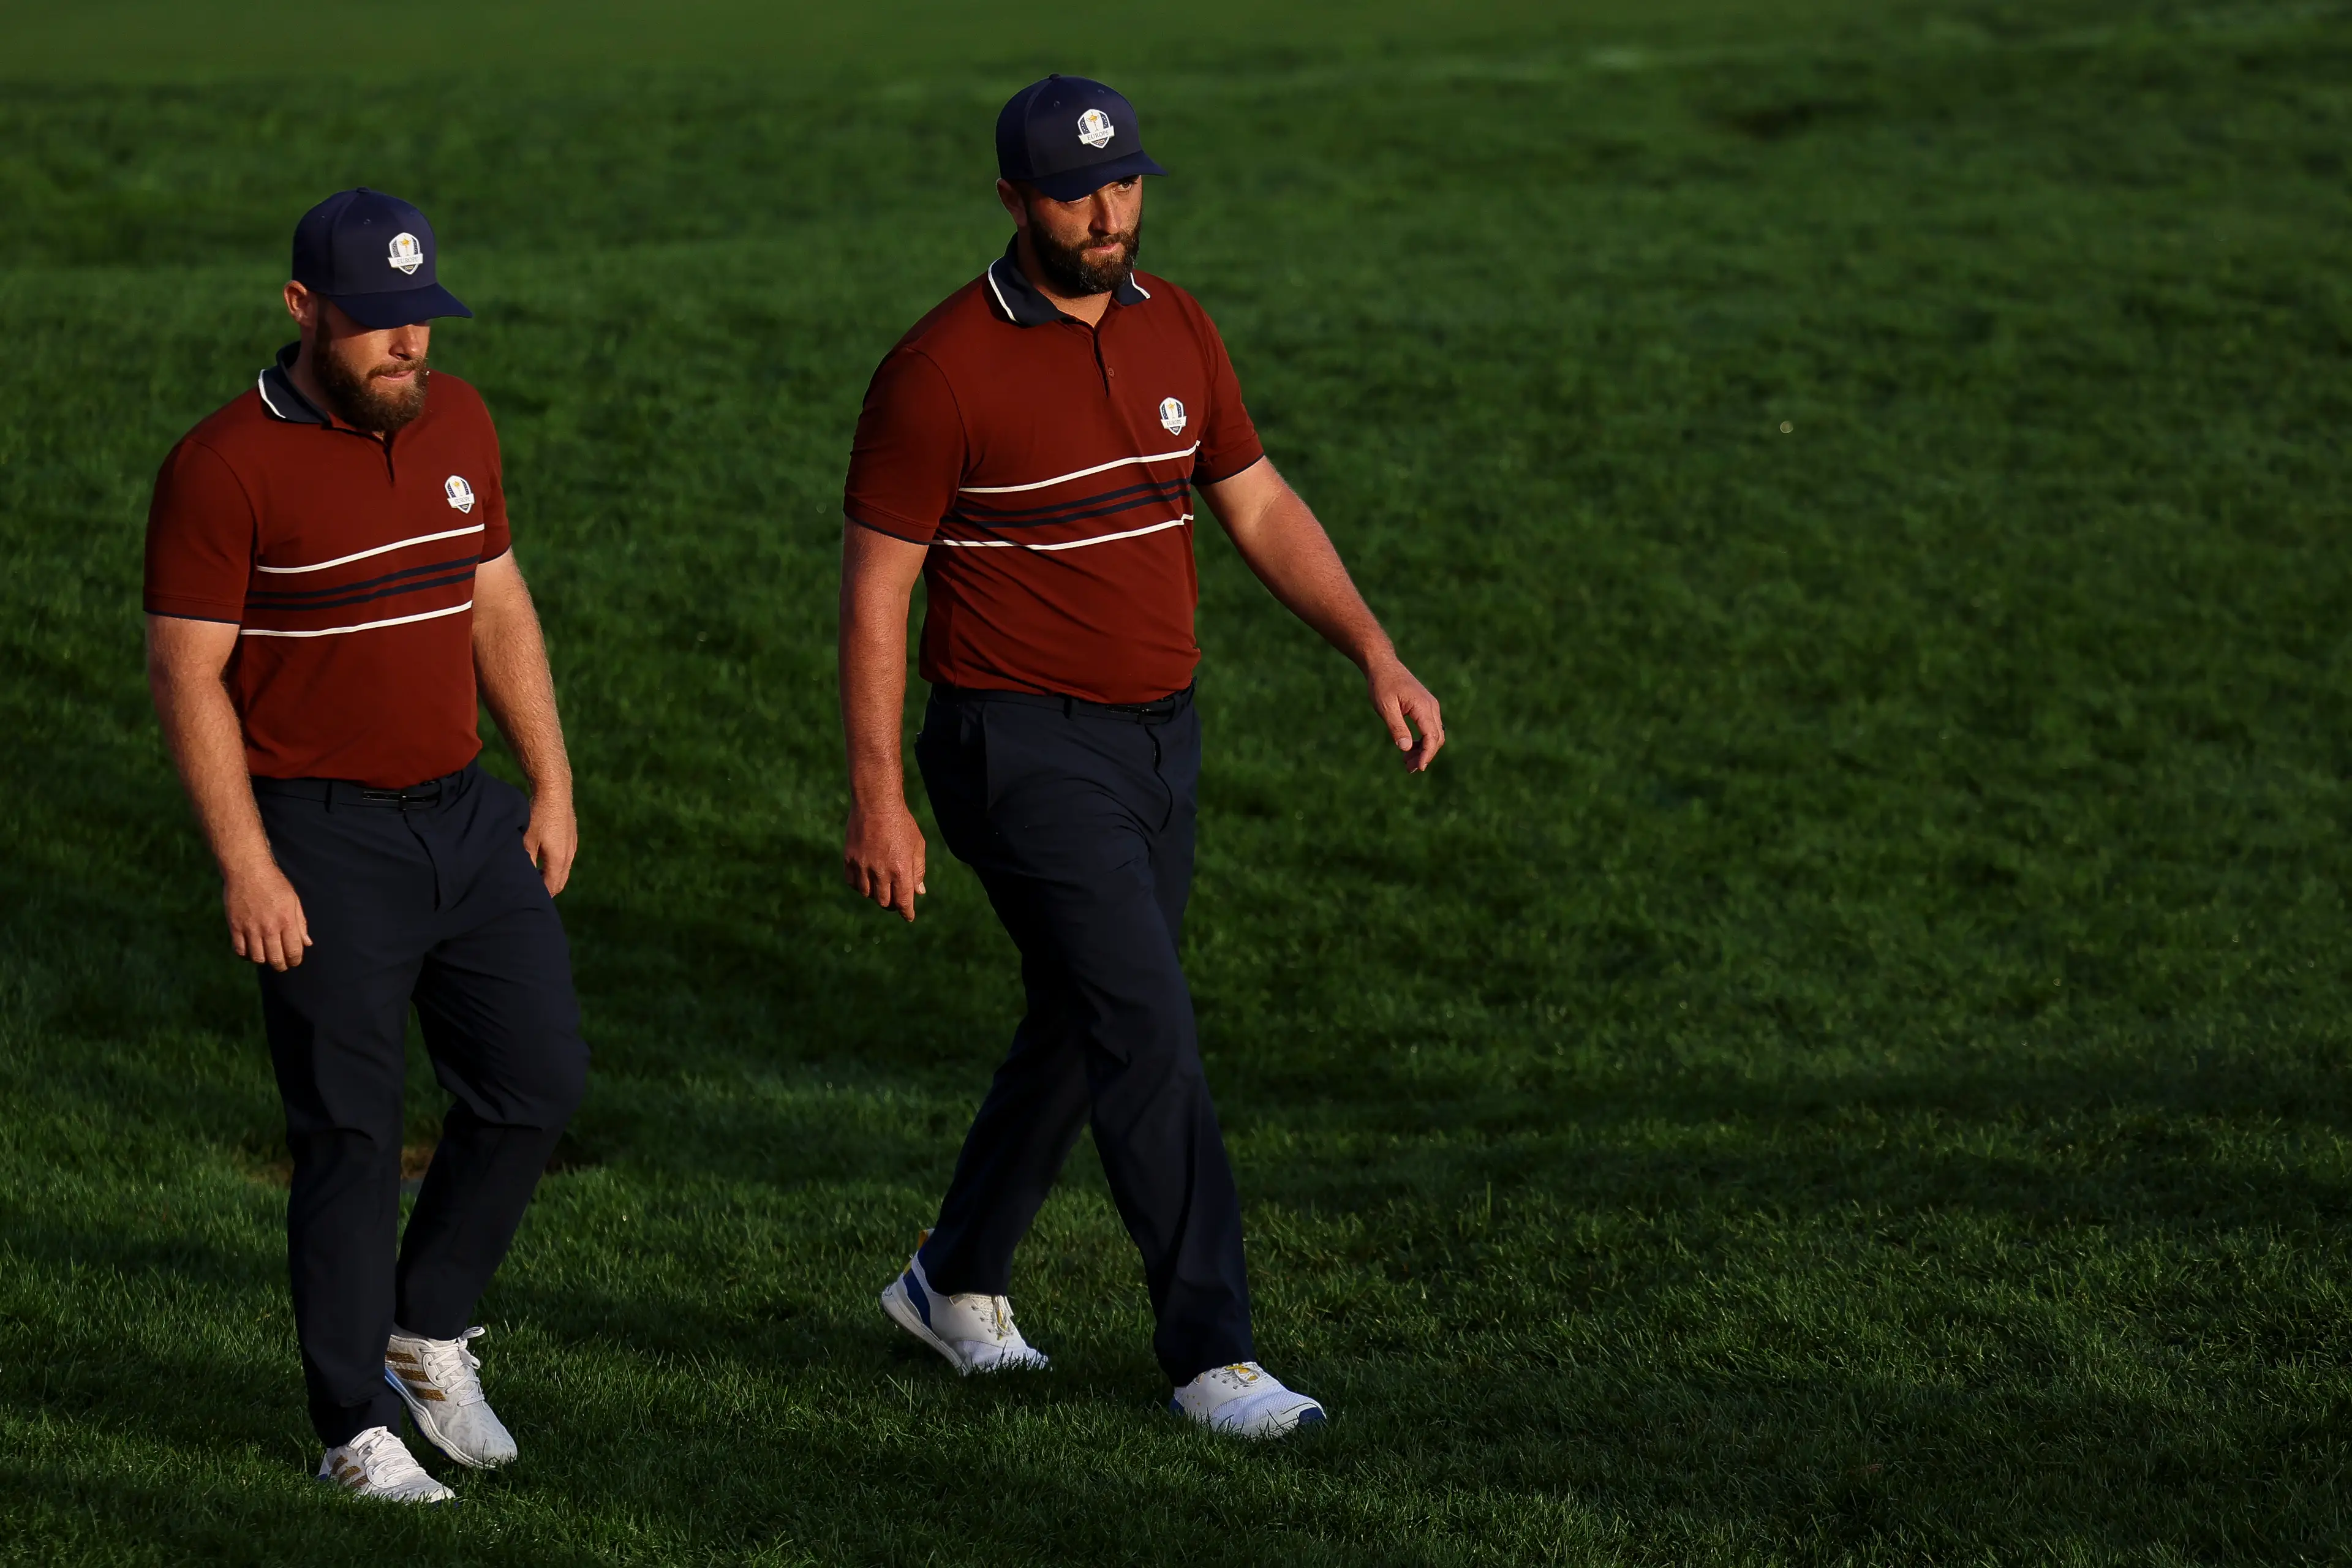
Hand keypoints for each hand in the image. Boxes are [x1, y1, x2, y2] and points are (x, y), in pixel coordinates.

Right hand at [223, 862, 311, 970]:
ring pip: (257, 958)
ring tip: (267, 956)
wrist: (248, 870)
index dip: (295, 960)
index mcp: (287, 921)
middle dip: (281, 965)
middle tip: (282, 964)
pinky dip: (246, 955)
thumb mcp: (294, 900)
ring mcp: (250, 928)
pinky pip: (240, 950)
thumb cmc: (274, 884)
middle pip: (275, 959)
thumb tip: (307, 943)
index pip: (293, 951)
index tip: (294, 961)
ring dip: (264, 960)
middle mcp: (269, 927)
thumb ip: (301, 923)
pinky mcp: (235, 926)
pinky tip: (251, 950)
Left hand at [524, 788, 578, 896]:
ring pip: (564, 869)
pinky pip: (566, 857)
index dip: (542, 896)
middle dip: (549, 889)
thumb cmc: (538, 816)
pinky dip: (556, 864)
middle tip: (533, 893)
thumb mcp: (527, 841)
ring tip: (537, 876)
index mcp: (559, 860)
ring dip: (552, 875)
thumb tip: (524, 878)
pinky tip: (544, 857)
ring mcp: (572, 845)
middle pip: (561, 881)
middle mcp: (569, 855)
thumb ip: (528, 862)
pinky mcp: (572, 836)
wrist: (555, 791)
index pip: (552, 887)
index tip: (531, 899)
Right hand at [844, 798, 926, 921]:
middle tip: (894, 901)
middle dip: (891, 904)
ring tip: (881, 889)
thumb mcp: (917, 845)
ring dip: (875, 895)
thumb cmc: (901, 823)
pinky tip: (866, 881)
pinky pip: (852, 883)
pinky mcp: (849, 859)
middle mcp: (881, 872)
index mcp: (901, 870)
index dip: (906, 912)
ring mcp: (863, 866)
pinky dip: (859, 886)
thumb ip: (918, 870)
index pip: (903, 902)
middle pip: (884, 901)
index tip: (908, 916)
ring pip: (867, 894)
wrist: (876, 804)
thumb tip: (918, 892)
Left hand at [1367, 656, 1445, 772]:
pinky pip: (1429, 729)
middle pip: (1437, 738)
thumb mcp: (1385, 706)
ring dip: (1423, 750)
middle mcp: (1431, 707)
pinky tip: (1409, 749)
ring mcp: (1430, 707)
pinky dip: (1422, 741)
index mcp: (1423, 706)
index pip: (1432, 736)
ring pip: (1434, 735)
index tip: (1418, 768)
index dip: (1427, 754)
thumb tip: (1406, 748)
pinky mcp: (1425, 708)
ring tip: (1407, 763)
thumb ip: (1396, 726)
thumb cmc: (1382, 684)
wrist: (1383, 665)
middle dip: (1425, 755)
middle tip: (1409, 769)